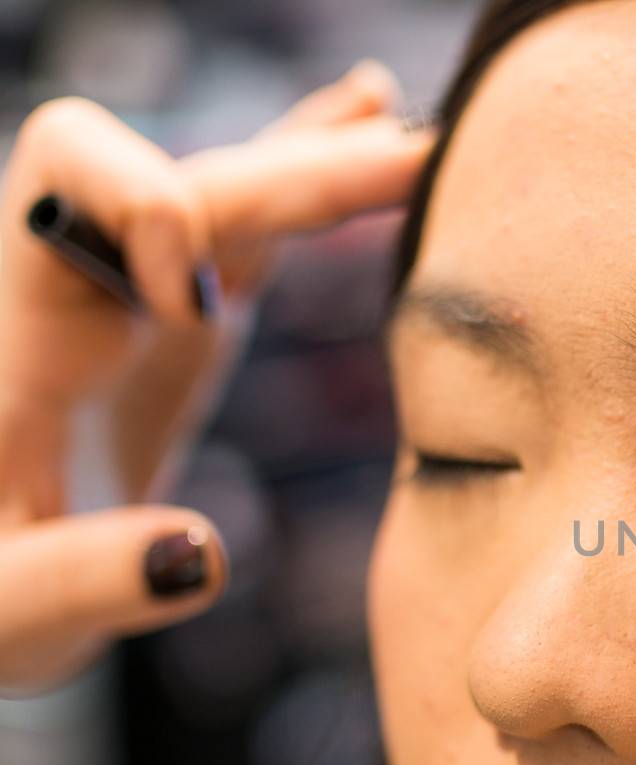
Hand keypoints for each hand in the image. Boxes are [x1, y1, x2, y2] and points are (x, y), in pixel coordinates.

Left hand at [0, 62, 432, 693]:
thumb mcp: (0, 614)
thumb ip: (78, 582)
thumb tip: (198, 555)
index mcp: (27, 322)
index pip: (73, 166)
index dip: (152, 212)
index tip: (196, 314)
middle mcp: (88, 282)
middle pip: (201, 170)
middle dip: (307, 167)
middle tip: (429, 162)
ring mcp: (146, 297)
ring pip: (243, 188)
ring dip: (333, 167)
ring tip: (429, 146)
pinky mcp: (189, 323)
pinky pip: (256, 221)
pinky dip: (315, 167)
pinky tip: (373, 116)